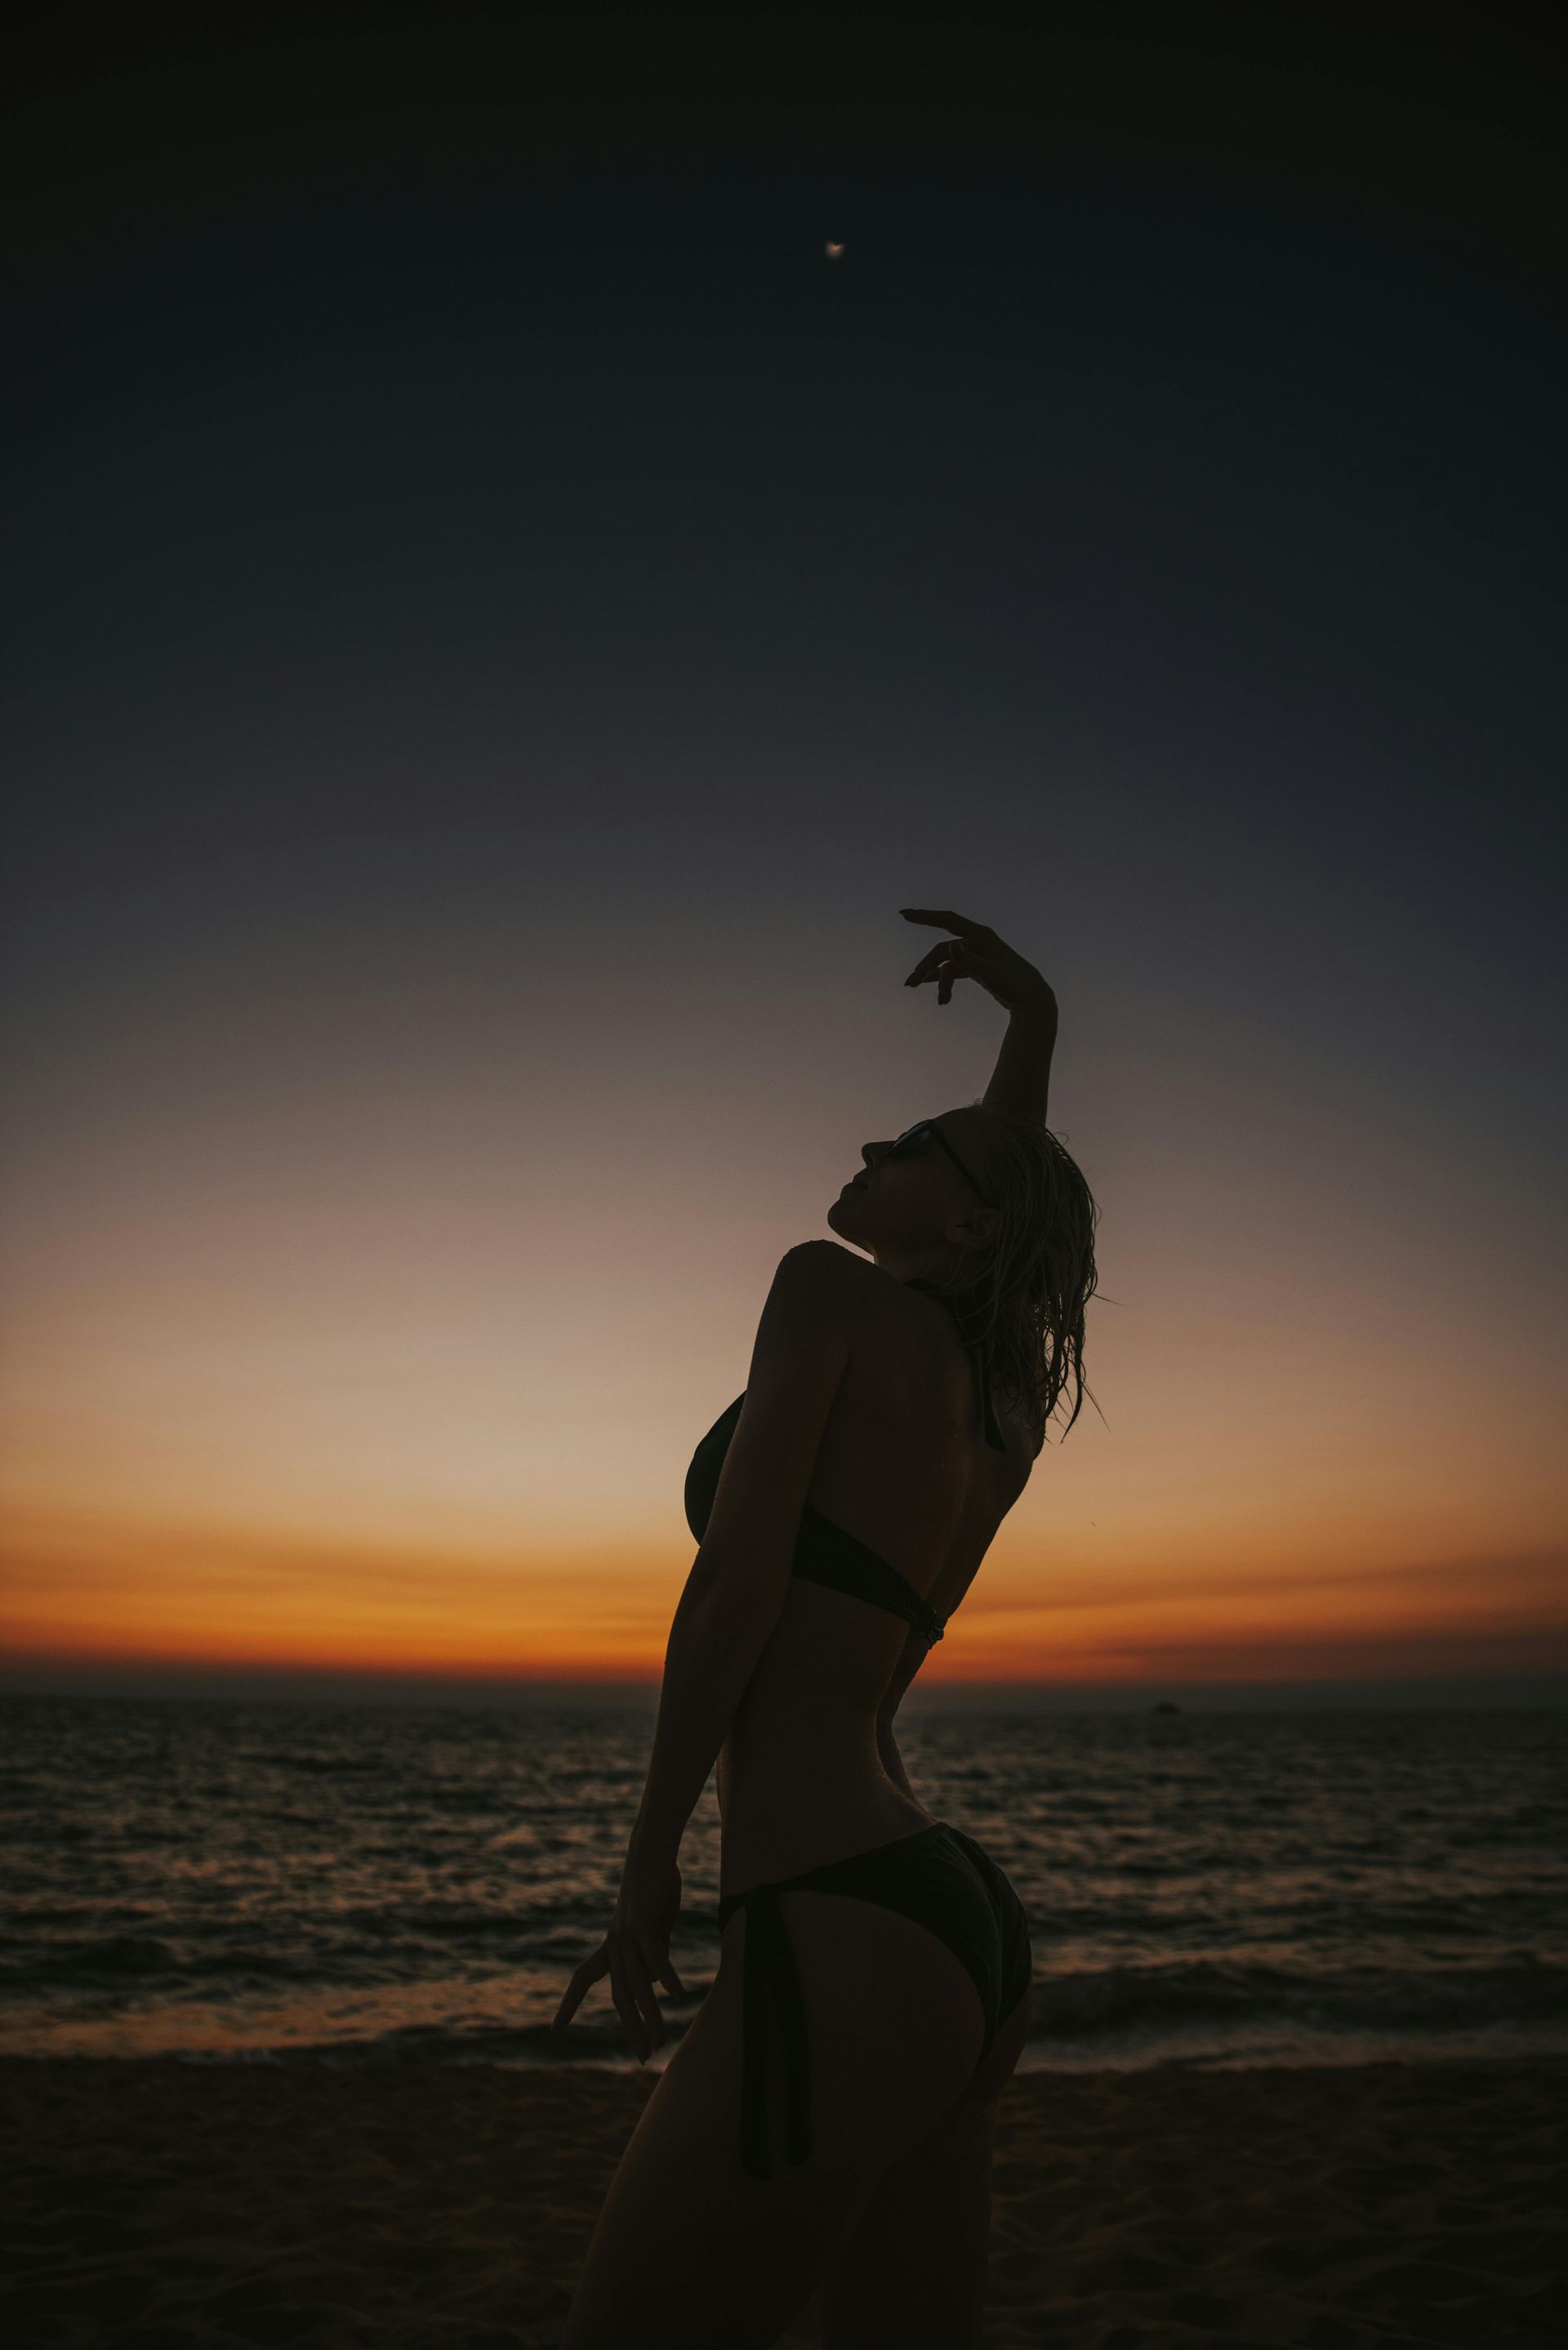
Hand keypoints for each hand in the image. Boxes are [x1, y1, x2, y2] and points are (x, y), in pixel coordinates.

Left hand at [552, 1844, 685, 2062]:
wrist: (651, 1852)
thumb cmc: (653, 1889)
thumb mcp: (652, 1931)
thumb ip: (651, 1957)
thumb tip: (654, 1986)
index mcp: (611, 1945)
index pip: (583, 1978)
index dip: (569, 2002)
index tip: (555, 2027)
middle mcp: (614, 1944)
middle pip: (619, 1996)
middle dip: (631, 2028)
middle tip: (645, 2057)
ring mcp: (626, 1935)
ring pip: (637, 1984)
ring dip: (650, 2015)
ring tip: (662, 2040)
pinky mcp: (642, 1923)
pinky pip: (654, 1957)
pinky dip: (666, 1976)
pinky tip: (678, 1995)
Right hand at [901, 908, 1056, 1019]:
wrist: (1033, 1000)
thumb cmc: (1016, 985)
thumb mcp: (992, 974)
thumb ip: (969, 960)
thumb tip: (951, 946)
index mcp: (981, 937)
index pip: (947, 920)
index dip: (925, 916)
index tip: (904, 915)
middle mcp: (977, 942)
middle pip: (943, 950)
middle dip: (925, 966)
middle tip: (910, 984)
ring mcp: (977, 955)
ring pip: (947, 964)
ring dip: (935, 979)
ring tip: (932, 999)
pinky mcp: (978, 968)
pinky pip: (954, 970)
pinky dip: (943, 980)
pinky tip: (935, 992)